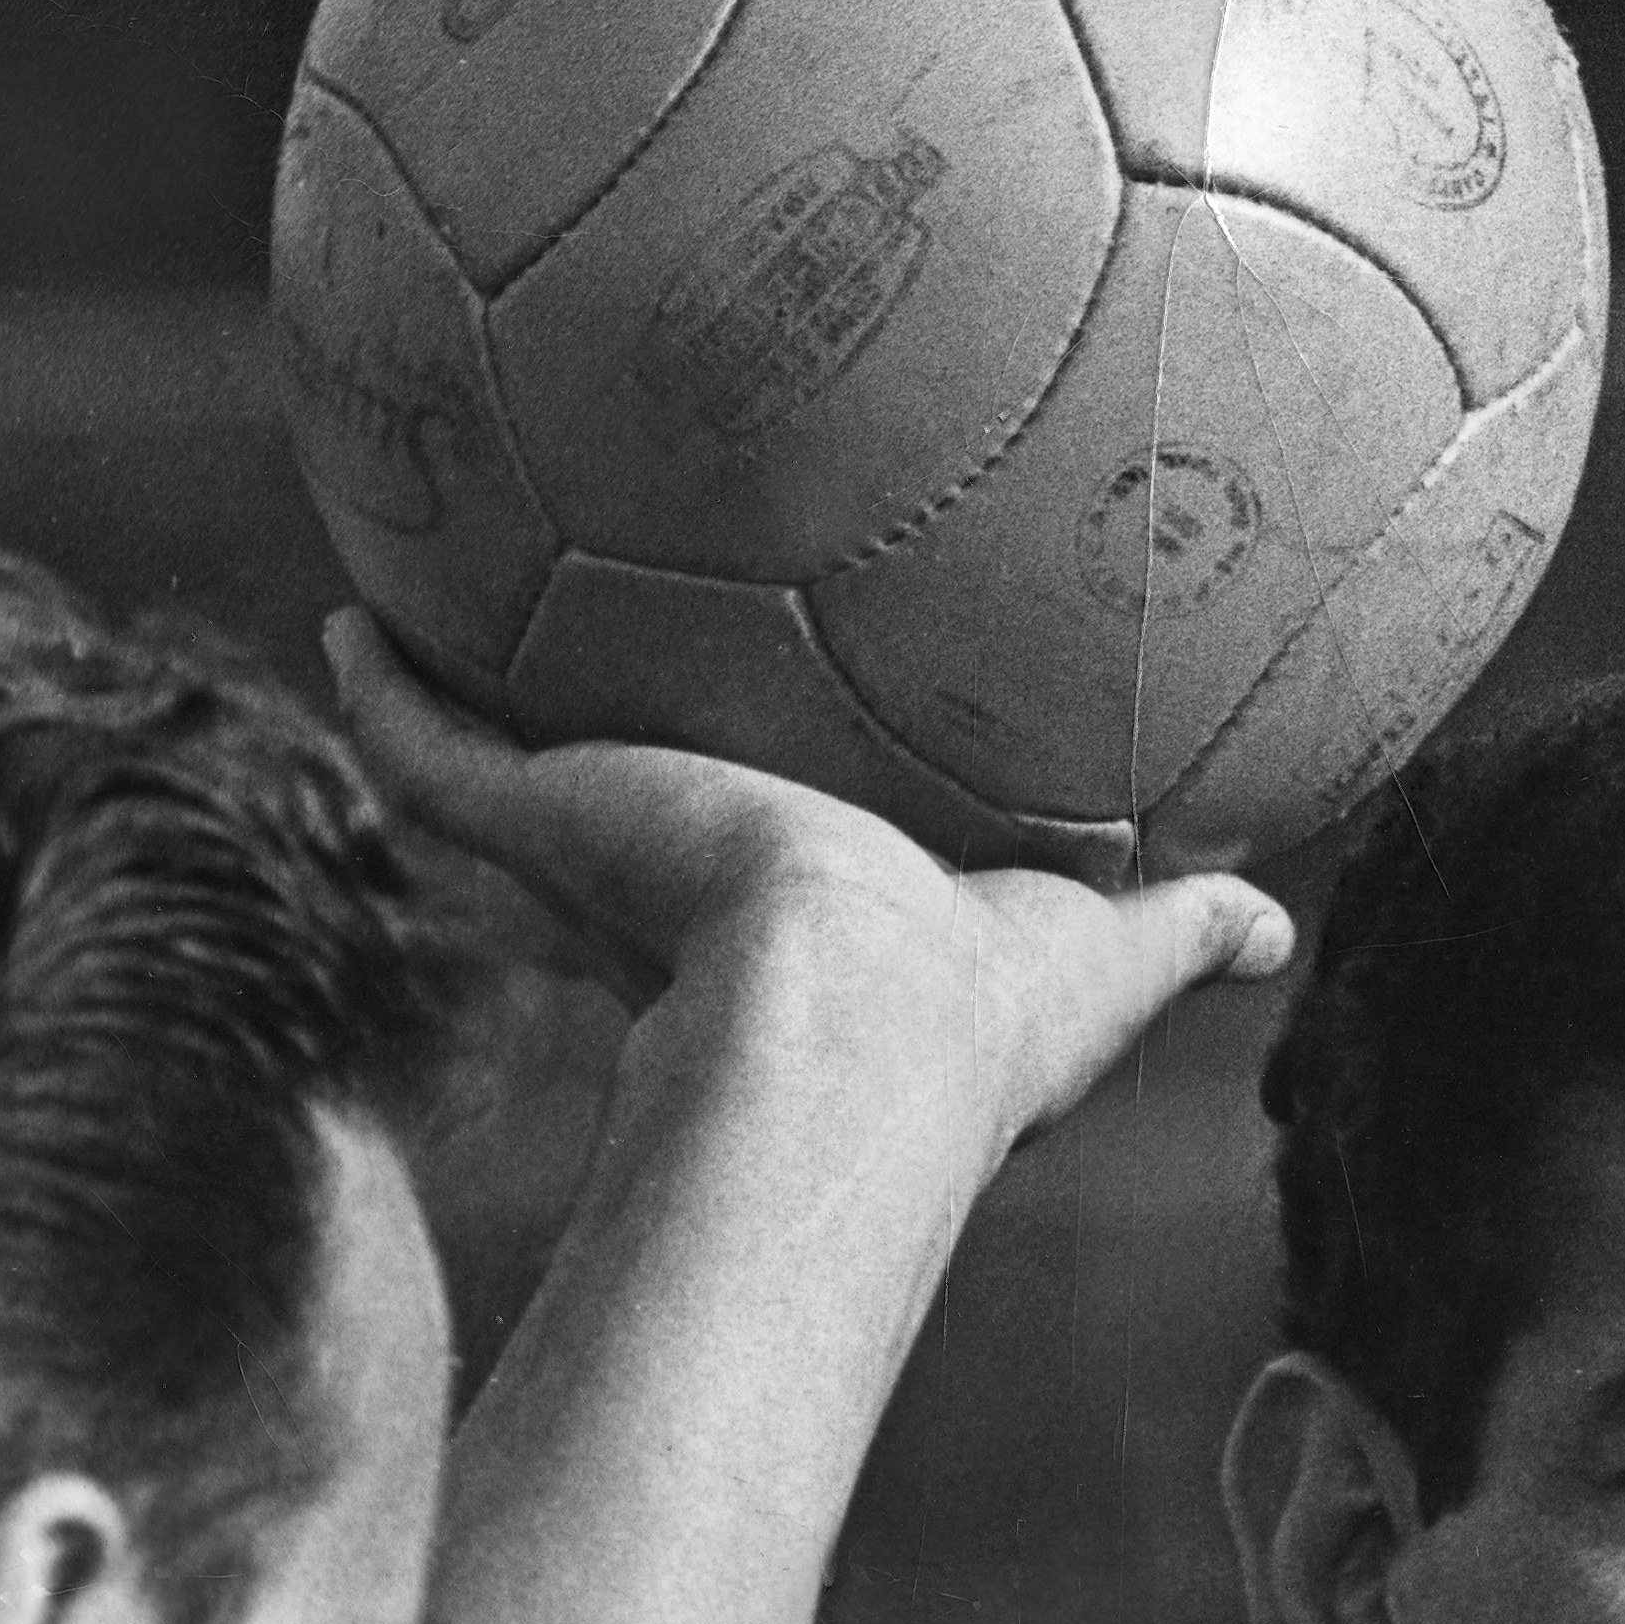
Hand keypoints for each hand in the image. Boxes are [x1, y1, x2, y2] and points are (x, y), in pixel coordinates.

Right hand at [322, 610, 1291, 1145]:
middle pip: (620, 820)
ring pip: (505, 778)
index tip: (750, 762)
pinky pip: (430, 746)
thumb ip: (1178, 926)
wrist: (857, 1012)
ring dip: (456, 710)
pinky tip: (346, 614)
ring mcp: (602, 857)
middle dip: (589, 770)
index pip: (763, 862)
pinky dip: (385, 689)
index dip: (750, 826)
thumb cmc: (987, 1002)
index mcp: (807, 915)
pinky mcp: (538, 821)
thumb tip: (1278, 930)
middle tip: (566, 666)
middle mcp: (694, 888)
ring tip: (408, 611)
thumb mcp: (1109, 943)